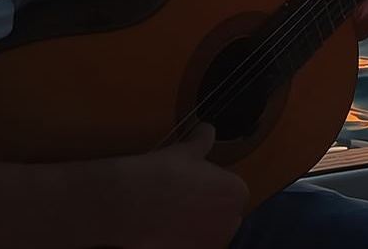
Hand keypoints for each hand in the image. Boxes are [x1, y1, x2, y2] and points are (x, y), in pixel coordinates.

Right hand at [112, 124, 249, 248]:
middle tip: (184, 198)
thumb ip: (202, 141)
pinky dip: (184, 240)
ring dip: (197, 225)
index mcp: (237, 191)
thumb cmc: (161, 175)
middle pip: (224, 213)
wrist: (130, 204)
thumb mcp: (185, 151)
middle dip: (209, 207)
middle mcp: (231, 220)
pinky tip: (167, 230)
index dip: (213, 185)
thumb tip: (207, 130)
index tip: (196, 183)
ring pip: (209, 232)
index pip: (232, 190)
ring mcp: (213, 242)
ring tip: (173, 214)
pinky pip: (194, 245)